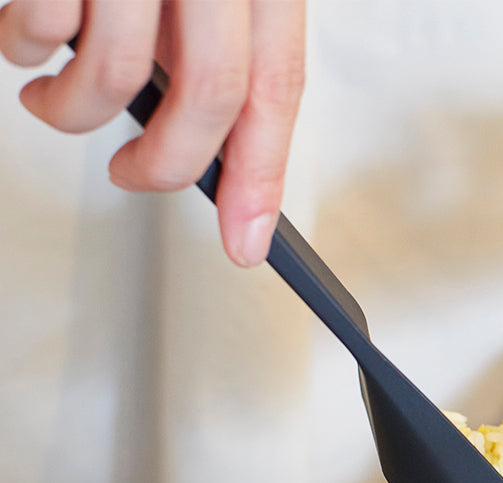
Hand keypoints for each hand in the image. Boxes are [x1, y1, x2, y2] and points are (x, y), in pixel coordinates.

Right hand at [0, 0, 305, 266]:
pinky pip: (46, 25)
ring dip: (77, 111)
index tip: (247, 240)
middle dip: (166, 162)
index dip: (262, 177)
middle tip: (131, 175)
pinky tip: (28, 41)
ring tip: (52, 98)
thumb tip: (204, 140)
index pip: (277, 90)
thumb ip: (213, 39)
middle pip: (210, 97)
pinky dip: (28, 46)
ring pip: (117, 72)